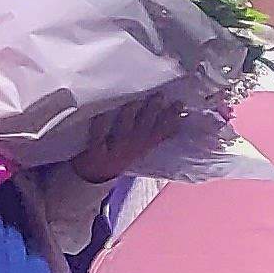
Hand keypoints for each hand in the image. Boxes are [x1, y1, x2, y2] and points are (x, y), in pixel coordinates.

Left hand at [71, 91, 191, 182]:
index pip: (161, 133)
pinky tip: (103, 113)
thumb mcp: (139, 149)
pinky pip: (99, 133)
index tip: (179, 105)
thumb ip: (152, 136)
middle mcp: (130, 149)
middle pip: (144, 127)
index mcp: (142, 149)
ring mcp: (113, 150)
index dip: (171, 120)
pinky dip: (101, 122)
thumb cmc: (118, 157)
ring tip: (136, 101)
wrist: (94, 176)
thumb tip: (173, 120)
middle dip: (153, 111)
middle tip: (160, 96)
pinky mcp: (95, 150)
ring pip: (124, 128)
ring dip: (131, 113)